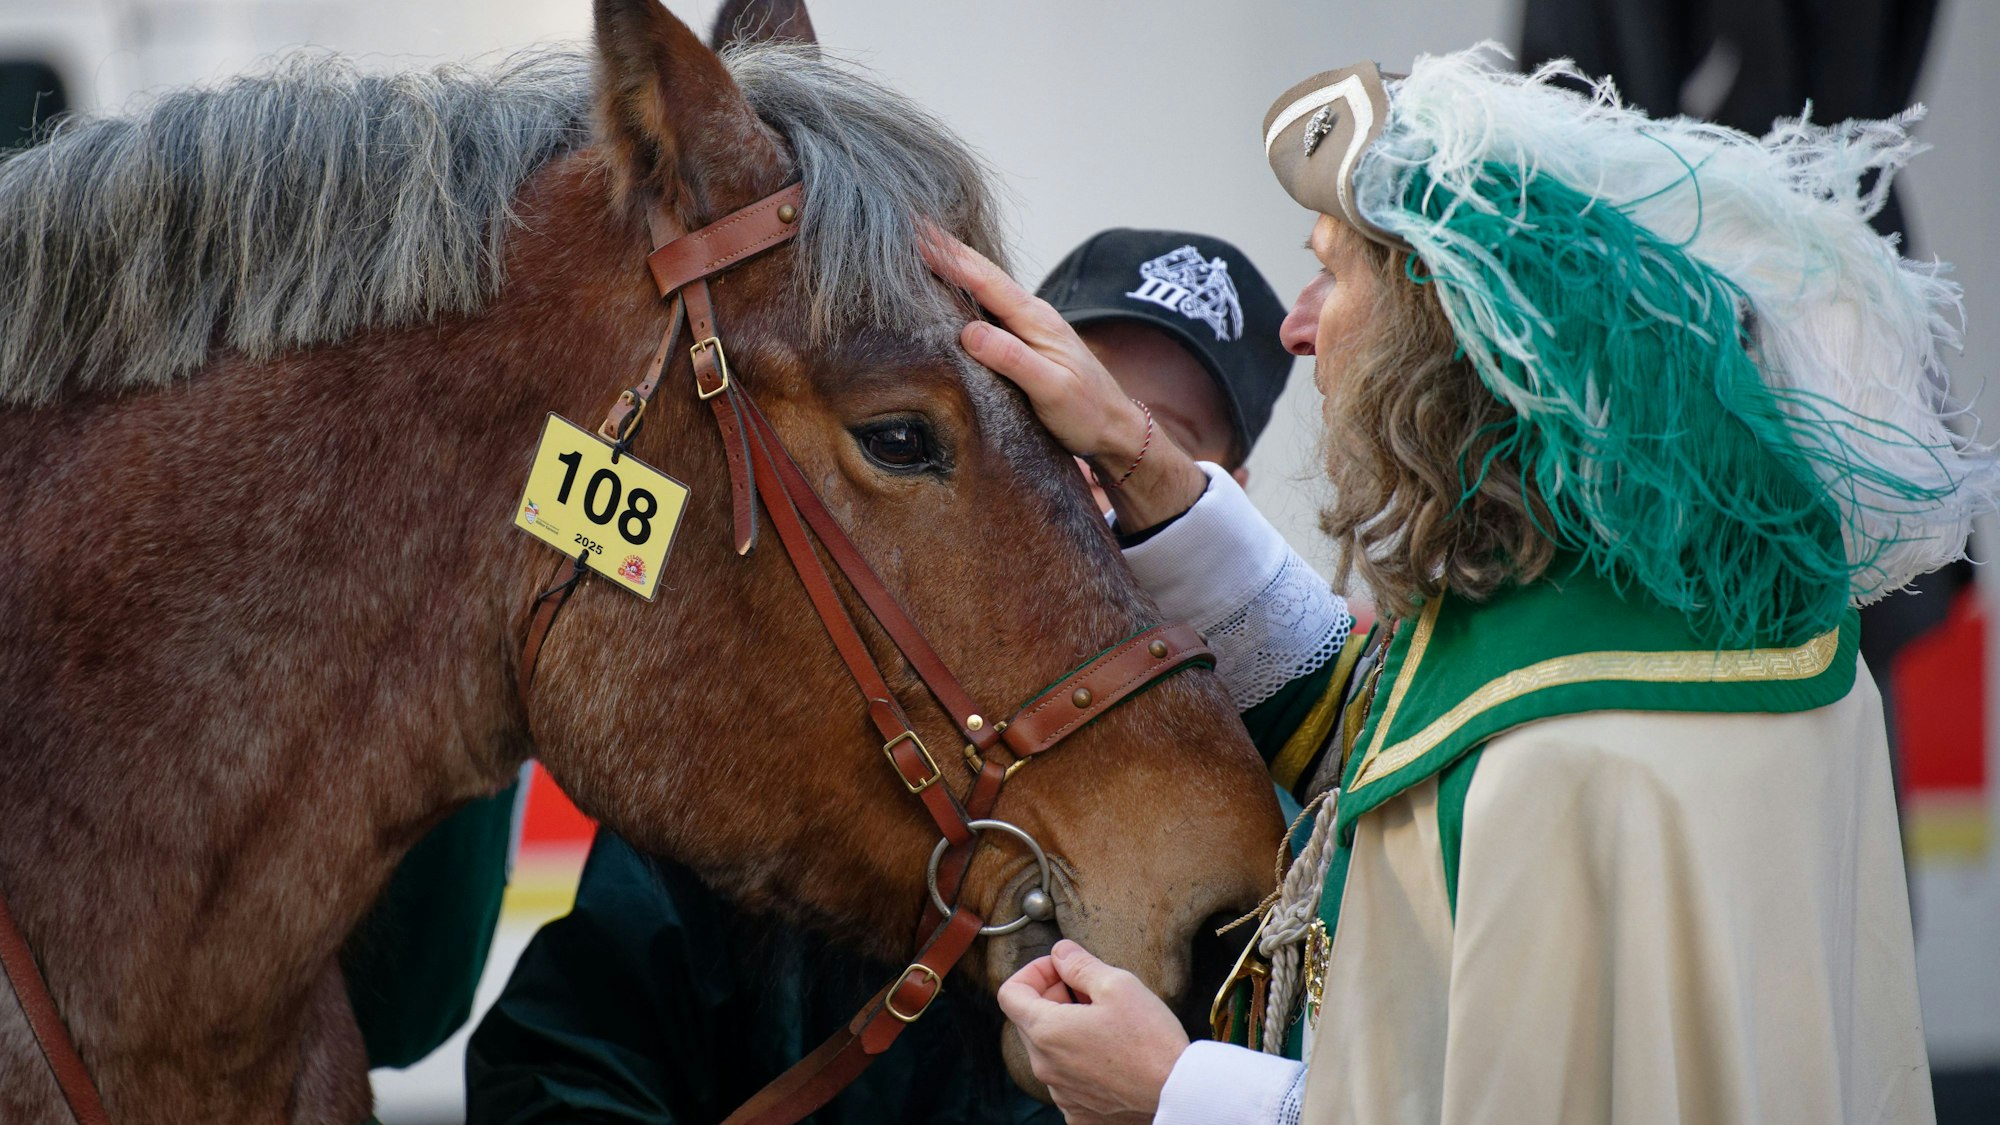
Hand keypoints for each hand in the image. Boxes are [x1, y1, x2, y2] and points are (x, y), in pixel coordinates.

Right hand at [922, 229, 1207, 531]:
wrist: (1116, 430)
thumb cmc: (1088, 413)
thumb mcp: (1051, 389)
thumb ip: (1012, 359)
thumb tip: (969, 331)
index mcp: (1036, 320)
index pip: (985, 280)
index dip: (950, 257)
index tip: (917, 234)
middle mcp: (1032, 316)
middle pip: (983, 274)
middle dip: (947, 249)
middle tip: (912, 225)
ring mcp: (1029, 328)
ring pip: (985, 289)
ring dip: (955, 266)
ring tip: (923, 247)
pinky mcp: (1025, 343)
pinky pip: (988, 309)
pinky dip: (965, 293)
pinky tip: (951, 290)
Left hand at [997, 939, 1189, 1123]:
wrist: (1178, 1093)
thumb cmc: (1150, 1040)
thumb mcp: (1117, 984)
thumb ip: (1079, 964)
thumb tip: (1060, 952)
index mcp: (1046, 1031)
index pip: (1010, 993)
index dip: (1033, 972)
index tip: (1061, 970)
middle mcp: (1045, 1066)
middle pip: (1029, 1021)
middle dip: (1052, 997)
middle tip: (1089, 991)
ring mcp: (1060, 1093)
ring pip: (1048, 1051)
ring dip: (1066, 1030)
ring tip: (1104, 1023)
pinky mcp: (1078, 1112)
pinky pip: (1066, 1080)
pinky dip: (1080, 1062)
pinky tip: (1109, 1054)